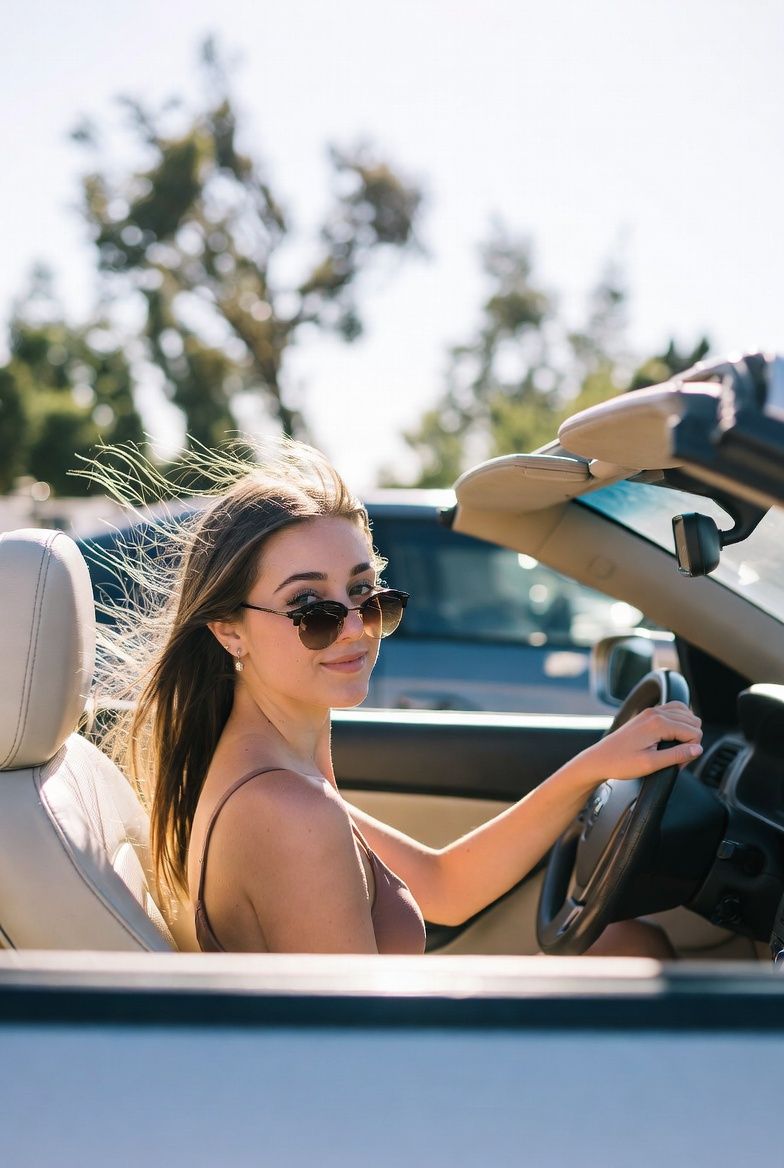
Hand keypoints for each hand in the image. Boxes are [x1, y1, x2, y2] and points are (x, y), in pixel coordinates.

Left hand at [574, 701, 702, 786]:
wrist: (599, 759)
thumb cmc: (620, 763)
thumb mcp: (651, 764)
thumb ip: (677, 755)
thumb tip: (697, 749)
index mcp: (658, 723)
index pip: (693, 732)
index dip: (691, 751)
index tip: (678, 764)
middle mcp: (656, 713)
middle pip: (692, 721)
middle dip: (690, 740)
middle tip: (676, 758)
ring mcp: (651, 712)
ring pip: (685, 713)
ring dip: (686, 730)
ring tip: (674, 749)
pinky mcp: (647, 715)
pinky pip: (673, 711)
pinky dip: (678, 723)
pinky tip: (671, 737)